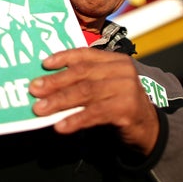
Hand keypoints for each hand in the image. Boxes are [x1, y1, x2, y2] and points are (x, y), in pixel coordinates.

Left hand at [29, 48, 158, 155]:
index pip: (86, 54)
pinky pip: (96, 113)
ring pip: (87, 92)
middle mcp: (122, 71)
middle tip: (34, 90)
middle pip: (83, 73)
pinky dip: (76, 119)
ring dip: (60, 101)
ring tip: (41, 109)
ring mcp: (127, 89)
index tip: (44, 64)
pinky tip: (61, 126)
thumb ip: (83, 81)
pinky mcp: (127, 109)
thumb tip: (46, 85)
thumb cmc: (118, 104)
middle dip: (56, 82)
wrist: (148, 127)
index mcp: (115, 60)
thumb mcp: (104, 87)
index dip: (64, 57)